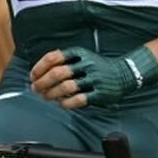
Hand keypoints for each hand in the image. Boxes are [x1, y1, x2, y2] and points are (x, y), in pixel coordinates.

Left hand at [30, 46, 157, 108]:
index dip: (39, 67)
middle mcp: (87, 64)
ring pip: (66, 87)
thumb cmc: (97, 67)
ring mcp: (94, 78)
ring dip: (52, 94)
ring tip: (47, 97)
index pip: (53, 57)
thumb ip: (63, 61)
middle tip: (36, 89)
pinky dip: (66, 103)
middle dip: (42, 83)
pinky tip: (62, 104)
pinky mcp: (100, 92)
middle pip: (57, 73)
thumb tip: (38, 74)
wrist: (125, 73)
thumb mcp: (82, 57)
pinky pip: (78, 99)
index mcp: (80, 53)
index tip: (33, 77)